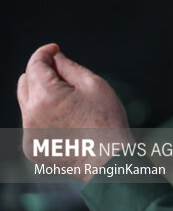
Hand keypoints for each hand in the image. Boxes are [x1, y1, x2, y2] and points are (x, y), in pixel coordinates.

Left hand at [17, 43, 131, 180]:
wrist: (108, 161)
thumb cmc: (107, 122)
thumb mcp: (94, 85)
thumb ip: (70, 67)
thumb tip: (56, 58)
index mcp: (45, 96)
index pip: (35, 64)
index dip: (45, 53)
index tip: (54, 49)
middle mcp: (30, 115)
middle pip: (25, 83)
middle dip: (41, 73)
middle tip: (63, 75)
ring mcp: (28, 134)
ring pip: (27, 104)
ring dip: (43, 97)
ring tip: (71, 104)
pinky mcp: (32, 148)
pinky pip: (32, 124)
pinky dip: (45, 118)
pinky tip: (68, 123)